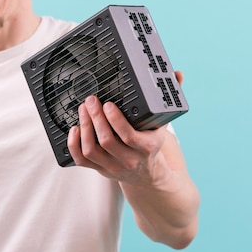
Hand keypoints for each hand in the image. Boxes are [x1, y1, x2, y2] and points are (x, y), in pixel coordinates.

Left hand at [67, 71, 183, 186]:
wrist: (149, 175)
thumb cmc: (151, 145)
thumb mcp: (161, 125)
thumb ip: (167, 100)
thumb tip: (177, 76)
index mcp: (146, 147)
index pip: (128, 135)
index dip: (115, 119)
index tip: (107, 104)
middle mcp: (129, 159)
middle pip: (106, 140)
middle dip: (95, 117)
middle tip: (90, 101)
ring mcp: (112, 166)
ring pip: (91, 149)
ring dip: (84, 127)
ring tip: (83, 110)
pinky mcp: (99, 170)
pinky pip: (81, 159)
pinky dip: (74, 144)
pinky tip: (74, 128)